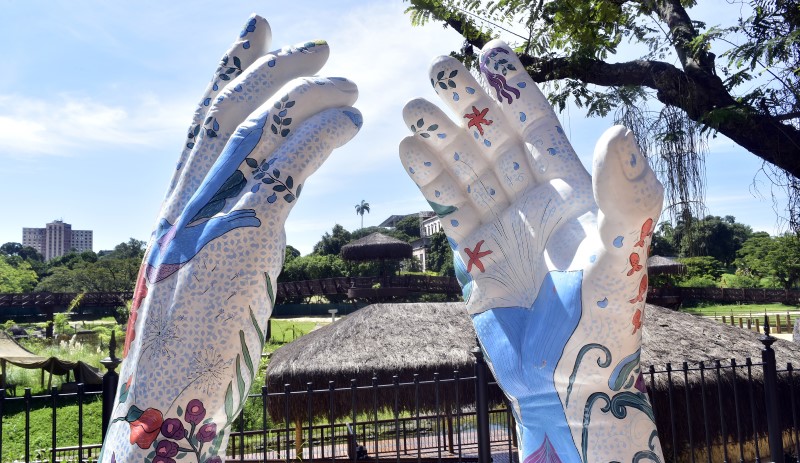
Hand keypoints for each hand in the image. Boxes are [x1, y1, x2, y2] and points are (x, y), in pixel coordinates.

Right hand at [102, 15, 360, 462]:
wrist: (170, 384)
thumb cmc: (190, 334)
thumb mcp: (203, 266)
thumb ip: (225, 223)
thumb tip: (260, 198)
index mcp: (180, 202)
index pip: (206, 118)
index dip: (233, 68)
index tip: (258, 30)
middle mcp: (191, 197)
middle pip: (232, 111)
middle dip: (275, 69)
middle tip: (319, 44)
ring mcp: (214, 214)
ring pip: (261, 132)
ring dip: (310, 98)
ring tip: (350, 85)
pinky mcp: (245, 237)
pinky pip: (285, 170)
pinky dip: (320, 137)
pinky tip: (350, 121)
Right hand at [400, 41, 662, 461]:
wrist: (564, 383)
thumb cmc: (603, 325)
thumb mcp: (620, 258)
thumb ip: (626, 197)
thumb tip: (620, 131)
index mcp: (572, 192)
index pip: (538, 127)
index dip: (515, 89)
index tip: (490, 53)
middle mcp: (533, 202)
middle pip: (494, 138)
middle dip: (468, 103)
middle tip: (439, 66)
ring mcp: (500, 227)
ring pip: (466, 168)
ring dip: (441, 136)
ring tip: (413, 106)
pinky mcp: (472, 255)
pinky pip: (447, 207)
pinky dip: (428, 180)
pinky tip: (408, 150)